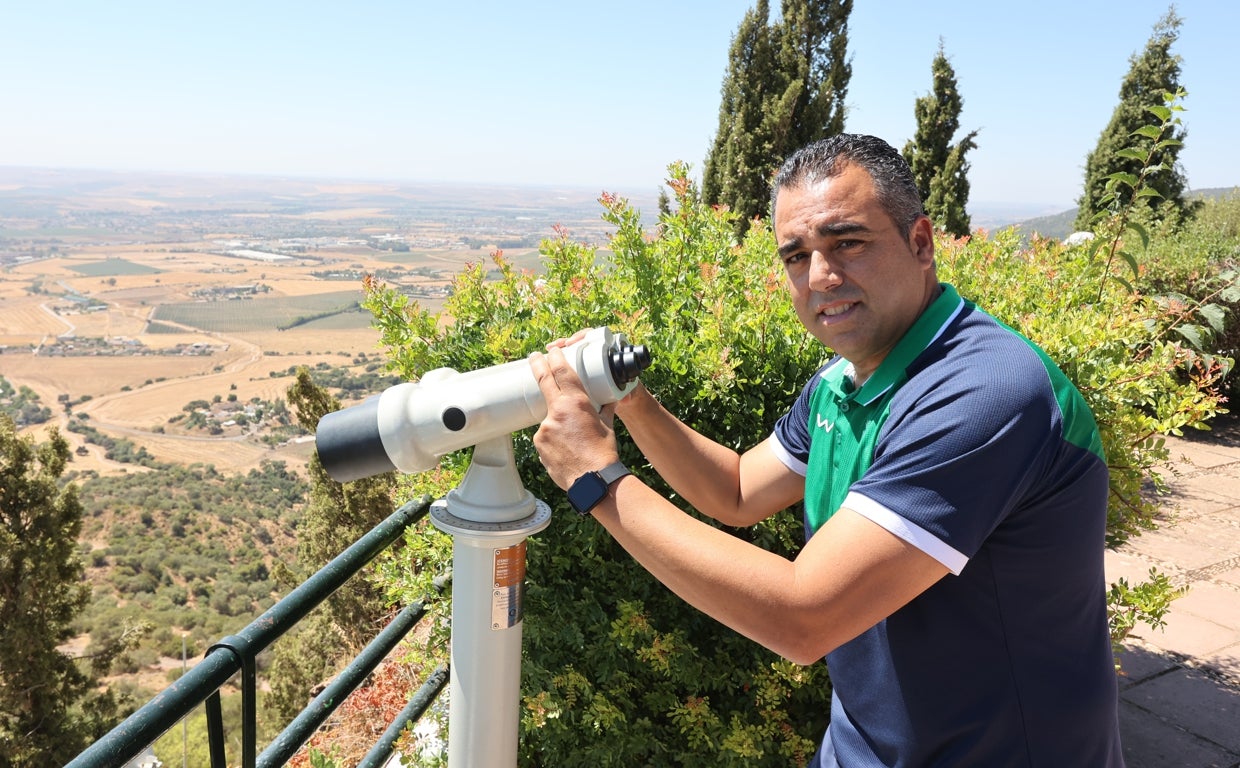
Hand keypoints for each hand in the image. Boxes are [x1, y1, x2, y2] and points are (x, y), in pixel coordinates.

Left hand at [530, 346, 620, 489]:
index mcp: (576, 403)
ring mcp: (545, 428)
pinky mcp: (539, 443)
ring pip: (549, 418)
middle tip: (534, 357)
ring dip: (558, 423)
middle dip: (538, 365)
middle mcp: (557, 412)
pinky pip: (545, 436)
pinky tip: (566, 450)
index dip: (555, 357)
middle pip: (544, 382)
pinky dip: (554, 439)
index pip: (561, 372)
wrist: (593, 480)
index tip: (551, 351)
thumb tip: (610, 400)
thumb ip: (605, 409)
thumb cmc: (603, 453)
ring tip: (573, 440)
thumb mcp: (607, 426)